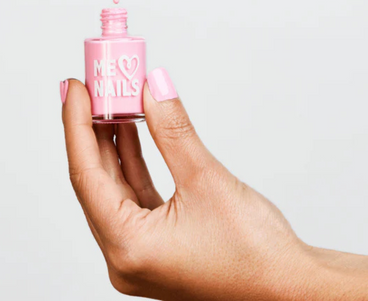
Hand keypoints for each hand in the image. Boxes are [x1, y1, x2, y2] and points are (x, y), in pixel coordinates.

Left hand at [62, 72, 306, 299]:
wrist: (293, 289)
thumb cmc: (257, 255)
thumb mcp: (207, 180)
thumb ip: (173, 131)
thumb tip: (152, 87)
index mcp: (128, 248)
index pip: (86, 175)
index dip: (76, 125)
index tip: (75, 88)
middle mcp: (126, 256)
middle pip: (97, 180)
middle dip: (92, 129)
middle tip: (92, 87)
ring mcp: (141, 251)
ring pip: (116, 186)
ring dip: (114, 142)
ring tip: (111, 100)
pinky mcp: (158, 243)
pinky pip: (135, 195)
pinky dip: (133, 161)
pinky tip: (132, 131)